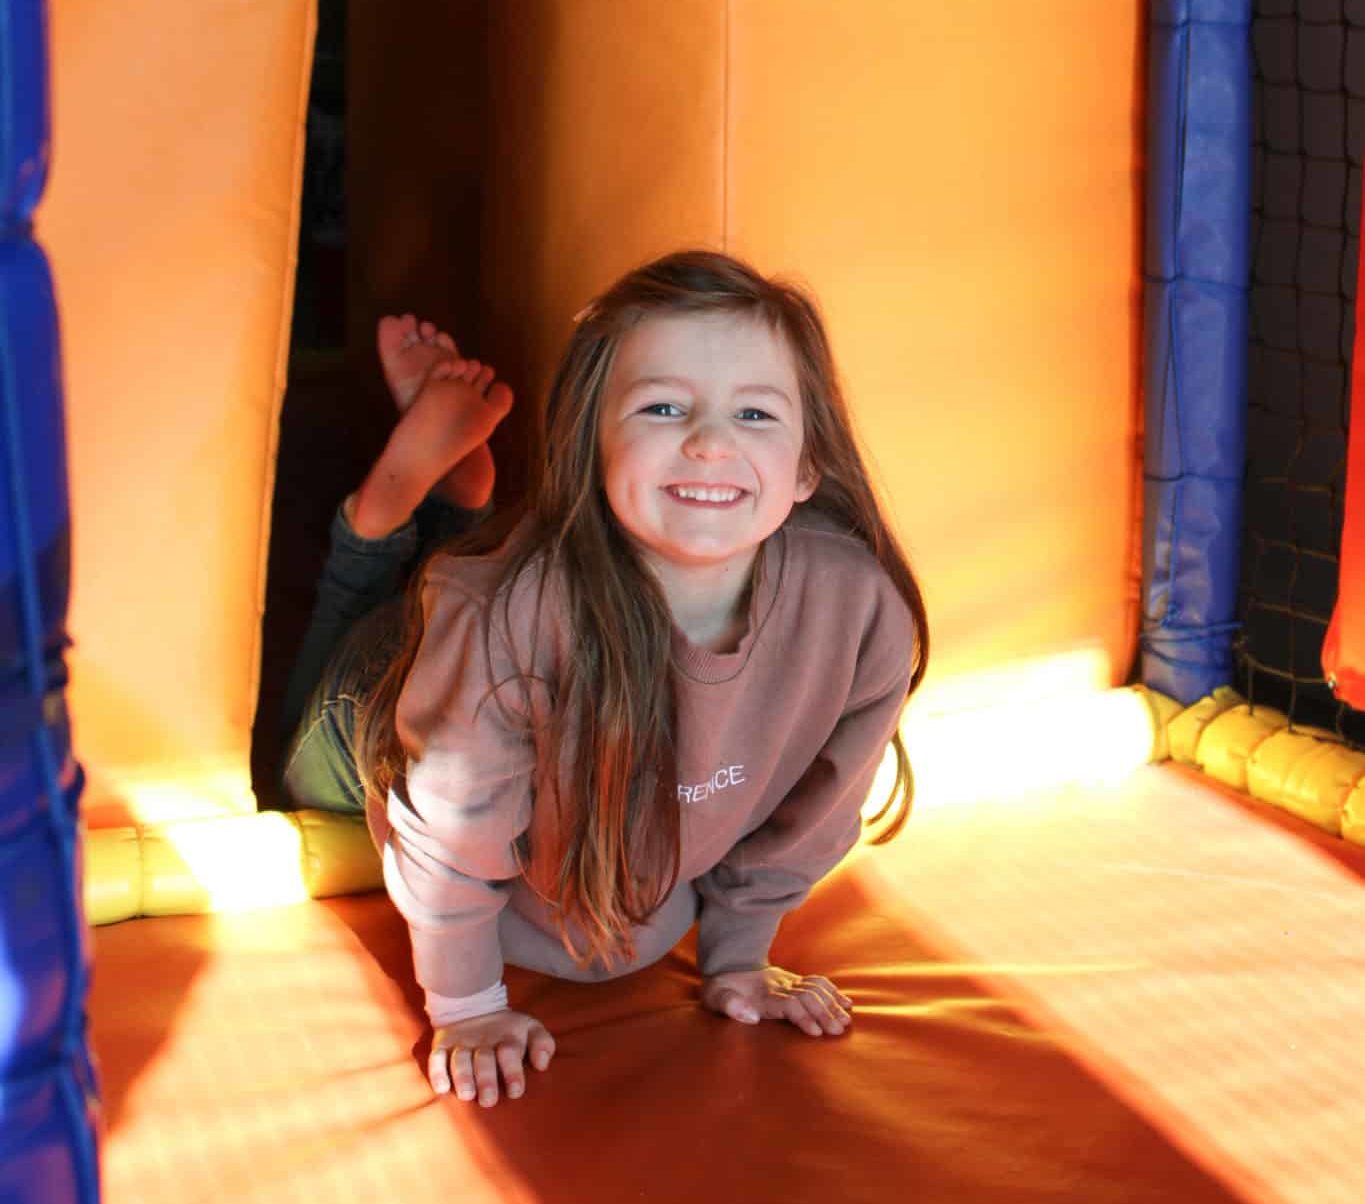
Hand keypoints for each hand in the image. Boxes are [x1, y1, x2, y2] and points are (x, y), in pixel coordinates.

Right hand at [428, 1009, 555, 1104]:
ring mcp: (461, 1043)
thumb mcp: (530, 1028)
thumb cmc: (507, 1029)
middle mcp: (483, 1041)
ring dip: (463, 1077)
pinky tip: (441, 1088)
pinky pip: (436, 1058)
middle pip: (484, 1059)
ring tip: (467, 1095)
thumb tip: (542, 1064)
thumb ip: (543, 1044)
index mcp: (507, 1037)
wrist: (473, 1005)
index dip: (513, 1071)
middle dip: (486, 1080)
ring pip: (460, 1060)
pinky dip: (437, 1072)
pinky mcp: (442, 1045)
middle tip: (489, 1100)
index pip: (510, 1052)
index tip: (515, 1091)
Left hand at [701, 966, 852, 1036]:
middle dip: (824, 1013)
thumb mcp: (715, 997)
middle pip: (807, 997)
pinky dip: (833, 992)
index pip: (789, 1003)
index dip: (803, 1016)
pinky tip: (846, 1003)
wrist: (727, 966)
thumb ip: (730, 1005)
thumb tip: (752, 1016)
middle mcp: (779, 986)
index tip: (816, 1032)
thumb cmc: (720, 989)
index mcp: (762, 994)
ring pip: (815, 989)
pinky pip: (817, 982)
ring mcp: (788, 981)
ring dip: (832, 1004)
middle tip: (838, 1030)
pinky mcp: (794, 980)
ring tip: (846, 1021)